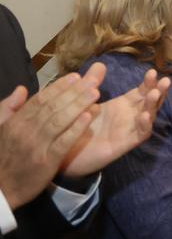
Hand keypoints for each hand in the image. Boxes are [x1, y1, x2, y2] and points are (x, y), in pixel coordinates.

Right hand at [0, 66, 102, 207]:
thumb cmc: (3, 156)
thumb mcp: (0, 129)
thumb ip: (9, 108)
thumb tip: (22, 89)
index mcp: (16, 122)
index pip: (40, 99)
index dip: (59, 87)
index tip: (76, 77)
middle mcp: (25, 131)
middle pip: (53, 106)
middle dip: (74, 92)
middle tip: (92, 81)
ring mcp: (36, 146)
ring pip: (60, 120)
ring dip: (79, 105)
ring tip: (95, 93)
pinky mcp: (47, 161)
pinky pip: (64, 141)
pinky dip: (76, 128)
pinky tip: (89, 117)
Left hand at [61, 69, 169, 178]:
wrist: (64, 154)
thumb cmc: (76, 126)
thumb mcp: (84, 102)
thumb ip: (92, 84)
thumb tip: (99, 64)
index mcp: (122, 105)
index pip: (141, 92)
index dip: (148, 82)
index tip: (152, 71)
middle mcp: (129, 116)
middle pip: (150, 102)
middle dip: (159, 91)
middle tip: (165, 80)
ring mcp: (128, 130)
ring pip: (148, 117)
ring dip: (153, 106)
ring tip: (155, 94)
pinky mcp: (124, 144)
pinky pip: (139, 135)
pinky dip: (144, 125)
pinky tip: (144, 115)